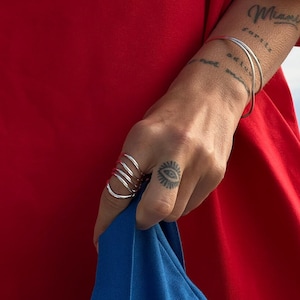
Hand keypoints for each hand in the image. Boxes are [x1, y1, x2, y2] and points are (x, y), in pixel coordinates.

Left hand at [93, 65, 246, 247]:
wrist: (211, 95)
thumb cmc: (168, 114)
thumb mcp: (141, 134)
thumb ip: (133, 169)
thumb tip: (127, 207)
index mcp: (145, 138)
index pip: (120, 190)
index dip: (108, 219)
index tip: (102, 237)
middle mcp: (175, 152)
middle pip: (155, 210)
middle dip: (142, 220)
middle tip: (138, 213)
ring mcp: (200, 164)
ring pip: (175, 212)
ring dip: (163, 209)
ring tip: (163, 188)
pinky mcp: (217, 174)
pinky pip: (192, 204)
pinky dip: (180, 201)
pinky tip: (181, 182)